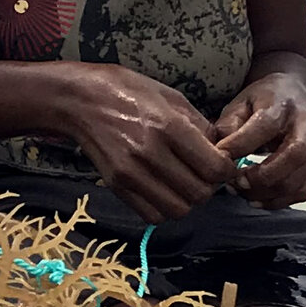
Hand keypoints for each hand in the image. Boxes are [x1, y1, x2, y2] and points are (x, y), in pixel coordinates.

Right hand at [55, 66, 236, 220]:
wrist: (79, 100)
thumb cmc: (127, 91)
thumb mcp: (170, 97)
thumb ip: (200, 126)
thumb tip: (221, 151)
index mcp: (168, 126)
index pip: (214, 168)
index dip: (226, 170)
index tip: (222, 165)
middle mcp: (150, 153)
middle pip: (199, 194)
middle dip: (209, 187)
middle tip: (202, 174)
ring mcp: (131, 173)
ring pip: (178, 210)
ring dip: (186, 200)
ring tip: (182, 183)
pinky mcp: (116, 186)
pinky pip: (152, 215)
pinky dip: (164, 208)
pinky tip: (162, 190)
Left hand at [212, 73, 305, 210]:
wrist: (291, 93)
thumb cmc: (262, 102)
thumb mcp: (238, 104)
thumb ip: (227, 126)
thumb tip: (222, 154)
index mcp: (283, 105)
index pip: (265, 126)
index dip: (241, 146)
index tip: (221, 159)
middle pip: (293, 159)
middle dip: (260, 179)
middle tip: (235, 183)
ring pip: (298, 182)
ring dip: (267, 195)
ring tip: (244, 191)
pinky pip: (304, 191)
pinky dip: (279, 200)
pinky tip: (260, 196)